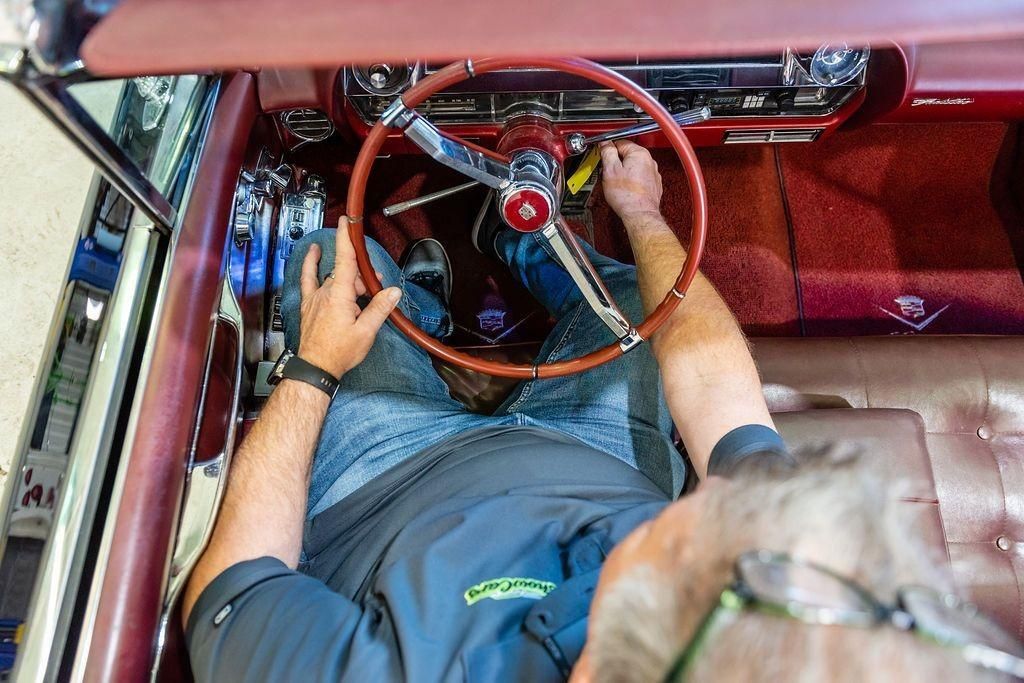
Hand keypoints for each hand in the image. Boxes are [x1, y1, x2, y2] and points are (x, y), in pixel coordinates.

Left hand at [297, 217, 401, 377]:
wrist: (316, 367)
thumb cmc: (339, 352)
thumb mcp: (366, 332)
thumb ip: (379, 308)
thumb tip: (393, 292)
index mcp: (339, 295)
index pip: (345, 259)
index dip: (346, 238)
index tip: (347, 221)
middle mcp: (325, 291)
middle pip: (346, 273)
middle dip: (363, 277)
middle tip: (376, 290)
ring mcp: (315, 297)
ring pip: (334, 278)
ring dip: (350, 281)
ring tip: (361, 294)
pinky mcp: (309, 304)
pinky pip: (308, 278)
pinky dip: (310, 264)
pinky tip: (313, 253)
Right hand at [599, 140, 663, 222]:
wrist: (639, 214)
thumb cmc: (627, 196)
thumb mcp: (610, 170)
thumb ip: (607, 153)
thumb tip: (605, 144)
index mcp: (639, 153)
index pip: (620, 143)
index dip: (608, 148)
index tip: (603, 155)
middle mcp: (649, 161)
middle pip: (628, 154)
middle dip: (616, 161)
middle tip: (608, 172)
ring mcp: (653, 173)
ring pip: (634, 166)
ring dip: (624, 171)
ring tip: (617, 182)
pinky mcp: (653, 184)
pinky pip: (640, 177)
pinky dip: (632, 180)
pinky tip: (626, 188)